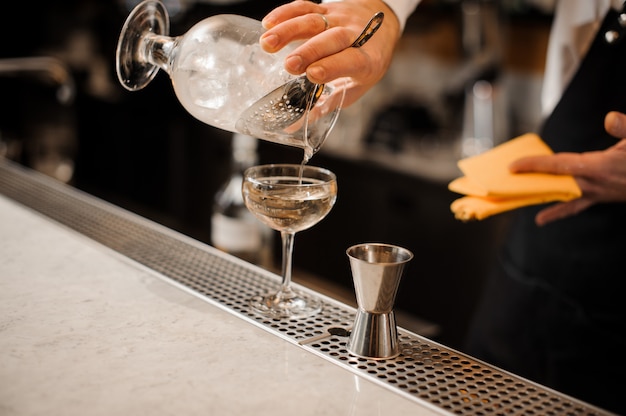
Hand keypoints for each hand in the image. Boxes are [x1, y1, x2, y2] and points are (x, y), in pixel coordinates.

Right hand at [260, 0, 401, 106]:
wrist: (383, 26)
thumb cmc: (366, 62)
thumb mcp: (355, 87)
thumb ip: (326, 104)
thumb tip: (294, 126)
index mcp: (366, 60)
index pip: (350, 61)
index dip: (331, 67)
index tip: (312, 75)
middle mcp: (355, 35)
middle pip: (330, 39)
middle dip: (309, 52)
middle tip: (289, 65)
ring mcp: (339, 19)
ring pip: (314, 20)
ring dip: (288, 30)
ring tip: (267, 44)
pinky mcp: (326, 7)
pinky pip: (305, 7)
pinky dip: (285, 13)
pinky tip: (268, 23)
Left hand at [509, 111, 625, 225]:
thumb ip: (625, 128)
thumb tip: (610, 118)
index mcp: (598, 166)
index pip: (558, 165)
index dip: (534, 166)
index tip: (513, 167)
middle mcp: (594, 183)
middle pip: (554, 183)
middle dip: (530, 183)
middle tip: (504, 185)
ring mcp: (598, 193)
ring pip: (562, 197)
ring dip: (540, 199)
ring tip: (513, 203)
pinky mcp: (602, 198)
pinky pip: (575, 206)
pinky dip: (558, 211)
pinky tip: (542, 218)